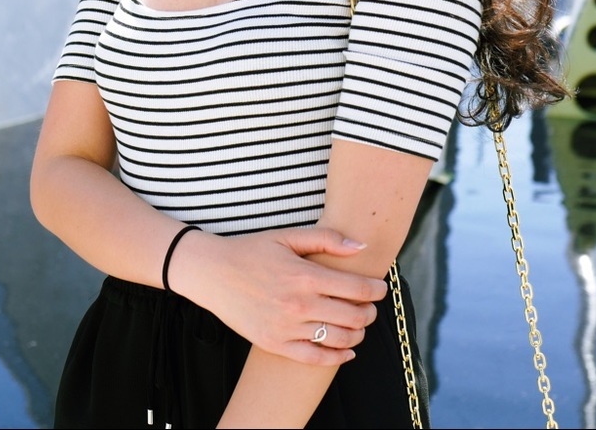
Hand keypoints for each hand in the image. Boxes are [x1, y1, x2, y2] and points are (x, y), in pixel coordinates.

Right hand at [172, 226, 386, 365]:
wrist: (214, 273)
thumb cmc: (252, 250)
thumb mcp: (288, 236)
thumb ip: (326, 239)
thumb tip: (361, 245)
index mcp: (305, 275)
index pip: (357, 288)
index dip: (376, 290)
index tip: (381, 288)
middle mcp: (299, 304)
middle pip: (354, 316)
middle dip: (370, 312)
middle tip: (371, 307)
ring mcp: (287, 327)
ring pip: (339, 338)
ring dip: (358, 333)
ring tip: (359, 325)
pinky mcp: (275, 344)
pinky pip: (315, 359)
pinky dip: (338, 357)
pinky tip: (347, 350)